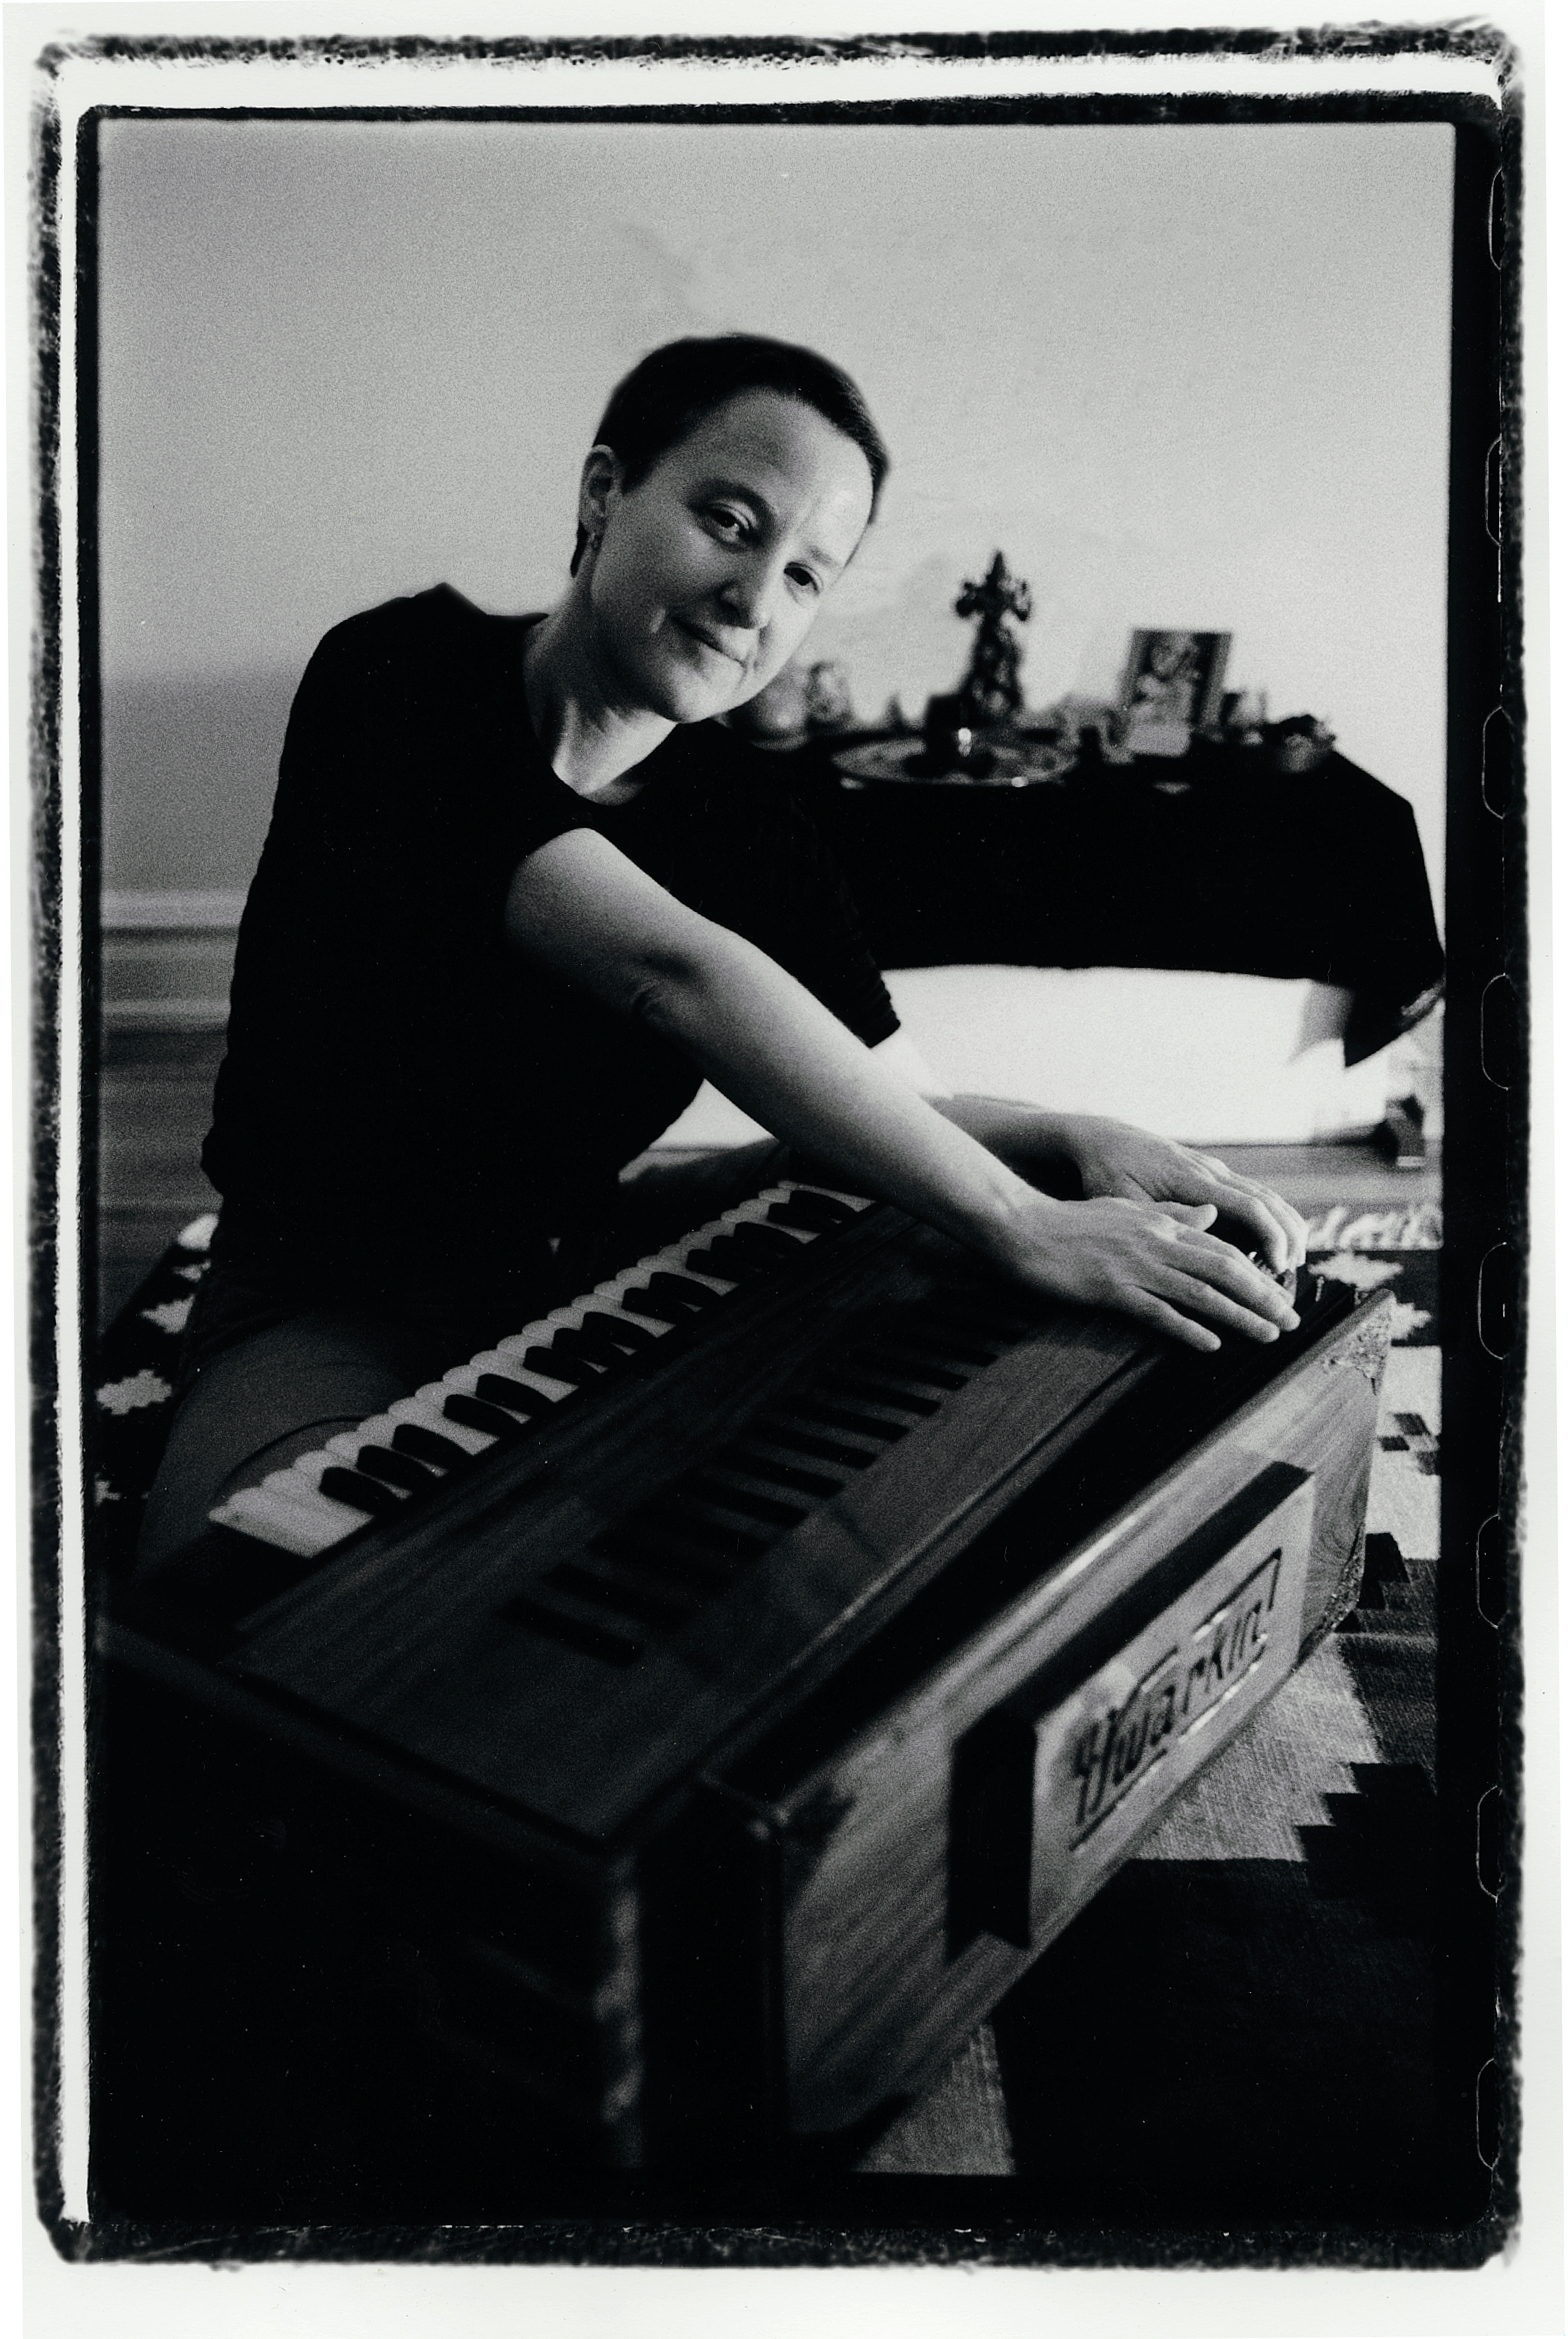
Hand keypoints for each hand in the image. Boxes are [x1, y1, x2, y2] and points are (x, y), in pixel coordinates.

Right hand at [989, 1189, 1301, 1353]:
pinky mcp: (1111, 1288)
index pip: (1223, 1249)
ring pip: (1201, 1292)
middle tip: (1291, 1321)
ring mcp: (1134, 1265)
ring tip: (1268, 1335)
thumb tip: (1211, 1217)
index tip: (1280, 1296)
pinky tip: (1212, 1345)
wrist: (1022, 1225)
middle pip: (1224, 1269)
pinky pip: (1158, 1311)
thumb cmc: (1069, 1221)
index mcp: (1162, 1224)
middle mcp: (1156, 1242)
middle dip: (1263, 1297)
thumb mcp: (1125, 1210)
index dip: (1257, 1275)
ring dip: (1239, 1316)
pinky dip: (1188, 1328)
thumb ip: (1171, 1215)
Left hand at [1057, 1117, 1307, 1274]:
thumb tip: (1202, 1229)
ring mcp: (1214, 1170)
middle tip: (1295, 1269)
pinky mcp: (1212, 1175)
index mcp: (1192, 1179)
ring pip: (1265, 1195)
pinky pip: (1252, 1194)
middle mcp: (1211, 1171)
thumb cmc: (1108, 1173)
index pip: (1247, 1205)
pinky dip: (1271, 1217)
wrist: (1106, 1141)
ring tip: (1293, 1260)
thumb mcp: (1123, 1197)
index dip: (1269, 1235)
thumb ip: (1160, 1214)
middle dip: (1288, 1234)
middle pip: (1267, 1200)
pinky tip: (1273, 1242)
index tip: (1280, 1264)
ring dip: (1285, 1226)